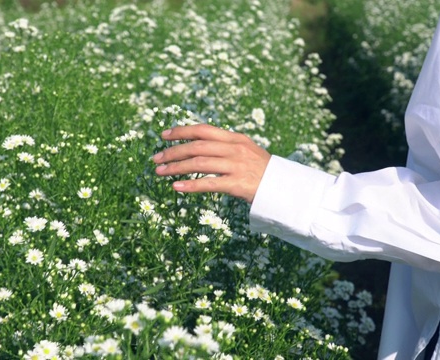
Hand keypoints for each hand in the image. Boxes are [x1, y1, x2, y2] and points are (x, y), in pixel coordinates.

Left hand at [153, 124, 270, 202]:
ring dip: (176, 167)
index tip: (163, 135)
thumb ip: (224, 146)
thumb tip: (197, 145)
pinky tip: (177, 187)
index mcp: (235, 138)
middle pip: (197, 146)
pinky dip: (190, 185)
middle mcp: (235, 149)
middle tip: (156, 158)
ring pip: (199, 164)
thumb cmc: (260, 170)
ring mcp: (236, 166)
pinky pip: (209, 184)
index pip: (203, 130)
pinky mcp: (237, 184)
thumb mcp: (244, 151)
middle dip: (173, 151)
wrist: (284, 187)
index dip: (181, 131)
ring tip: (160, 172)